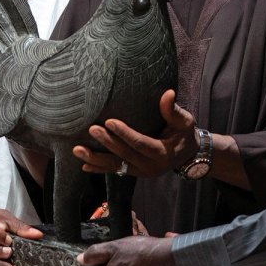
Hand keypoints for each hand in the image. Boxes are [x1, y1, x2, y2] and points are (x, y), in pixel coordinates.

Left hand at [72, 90, 195, 177]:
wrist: (188, 154)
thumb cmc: (184, 133)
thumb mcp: (184, 121)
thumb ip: (173, 110)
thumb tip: (168, 93)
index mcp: (163, 153)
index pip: (141, 143)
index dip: (125, 134)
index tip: (109, 121)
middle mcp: (151, 167)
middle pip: (125, 155)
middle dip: (107, 143)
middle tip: (92, 130)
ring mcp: (142, 172)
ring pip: (116, 167)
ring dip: (96, 159)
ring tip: (77, 150)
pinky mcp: (135, 173)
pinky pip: (116, 171)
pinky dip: (99, 169)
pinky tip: (84, 166)